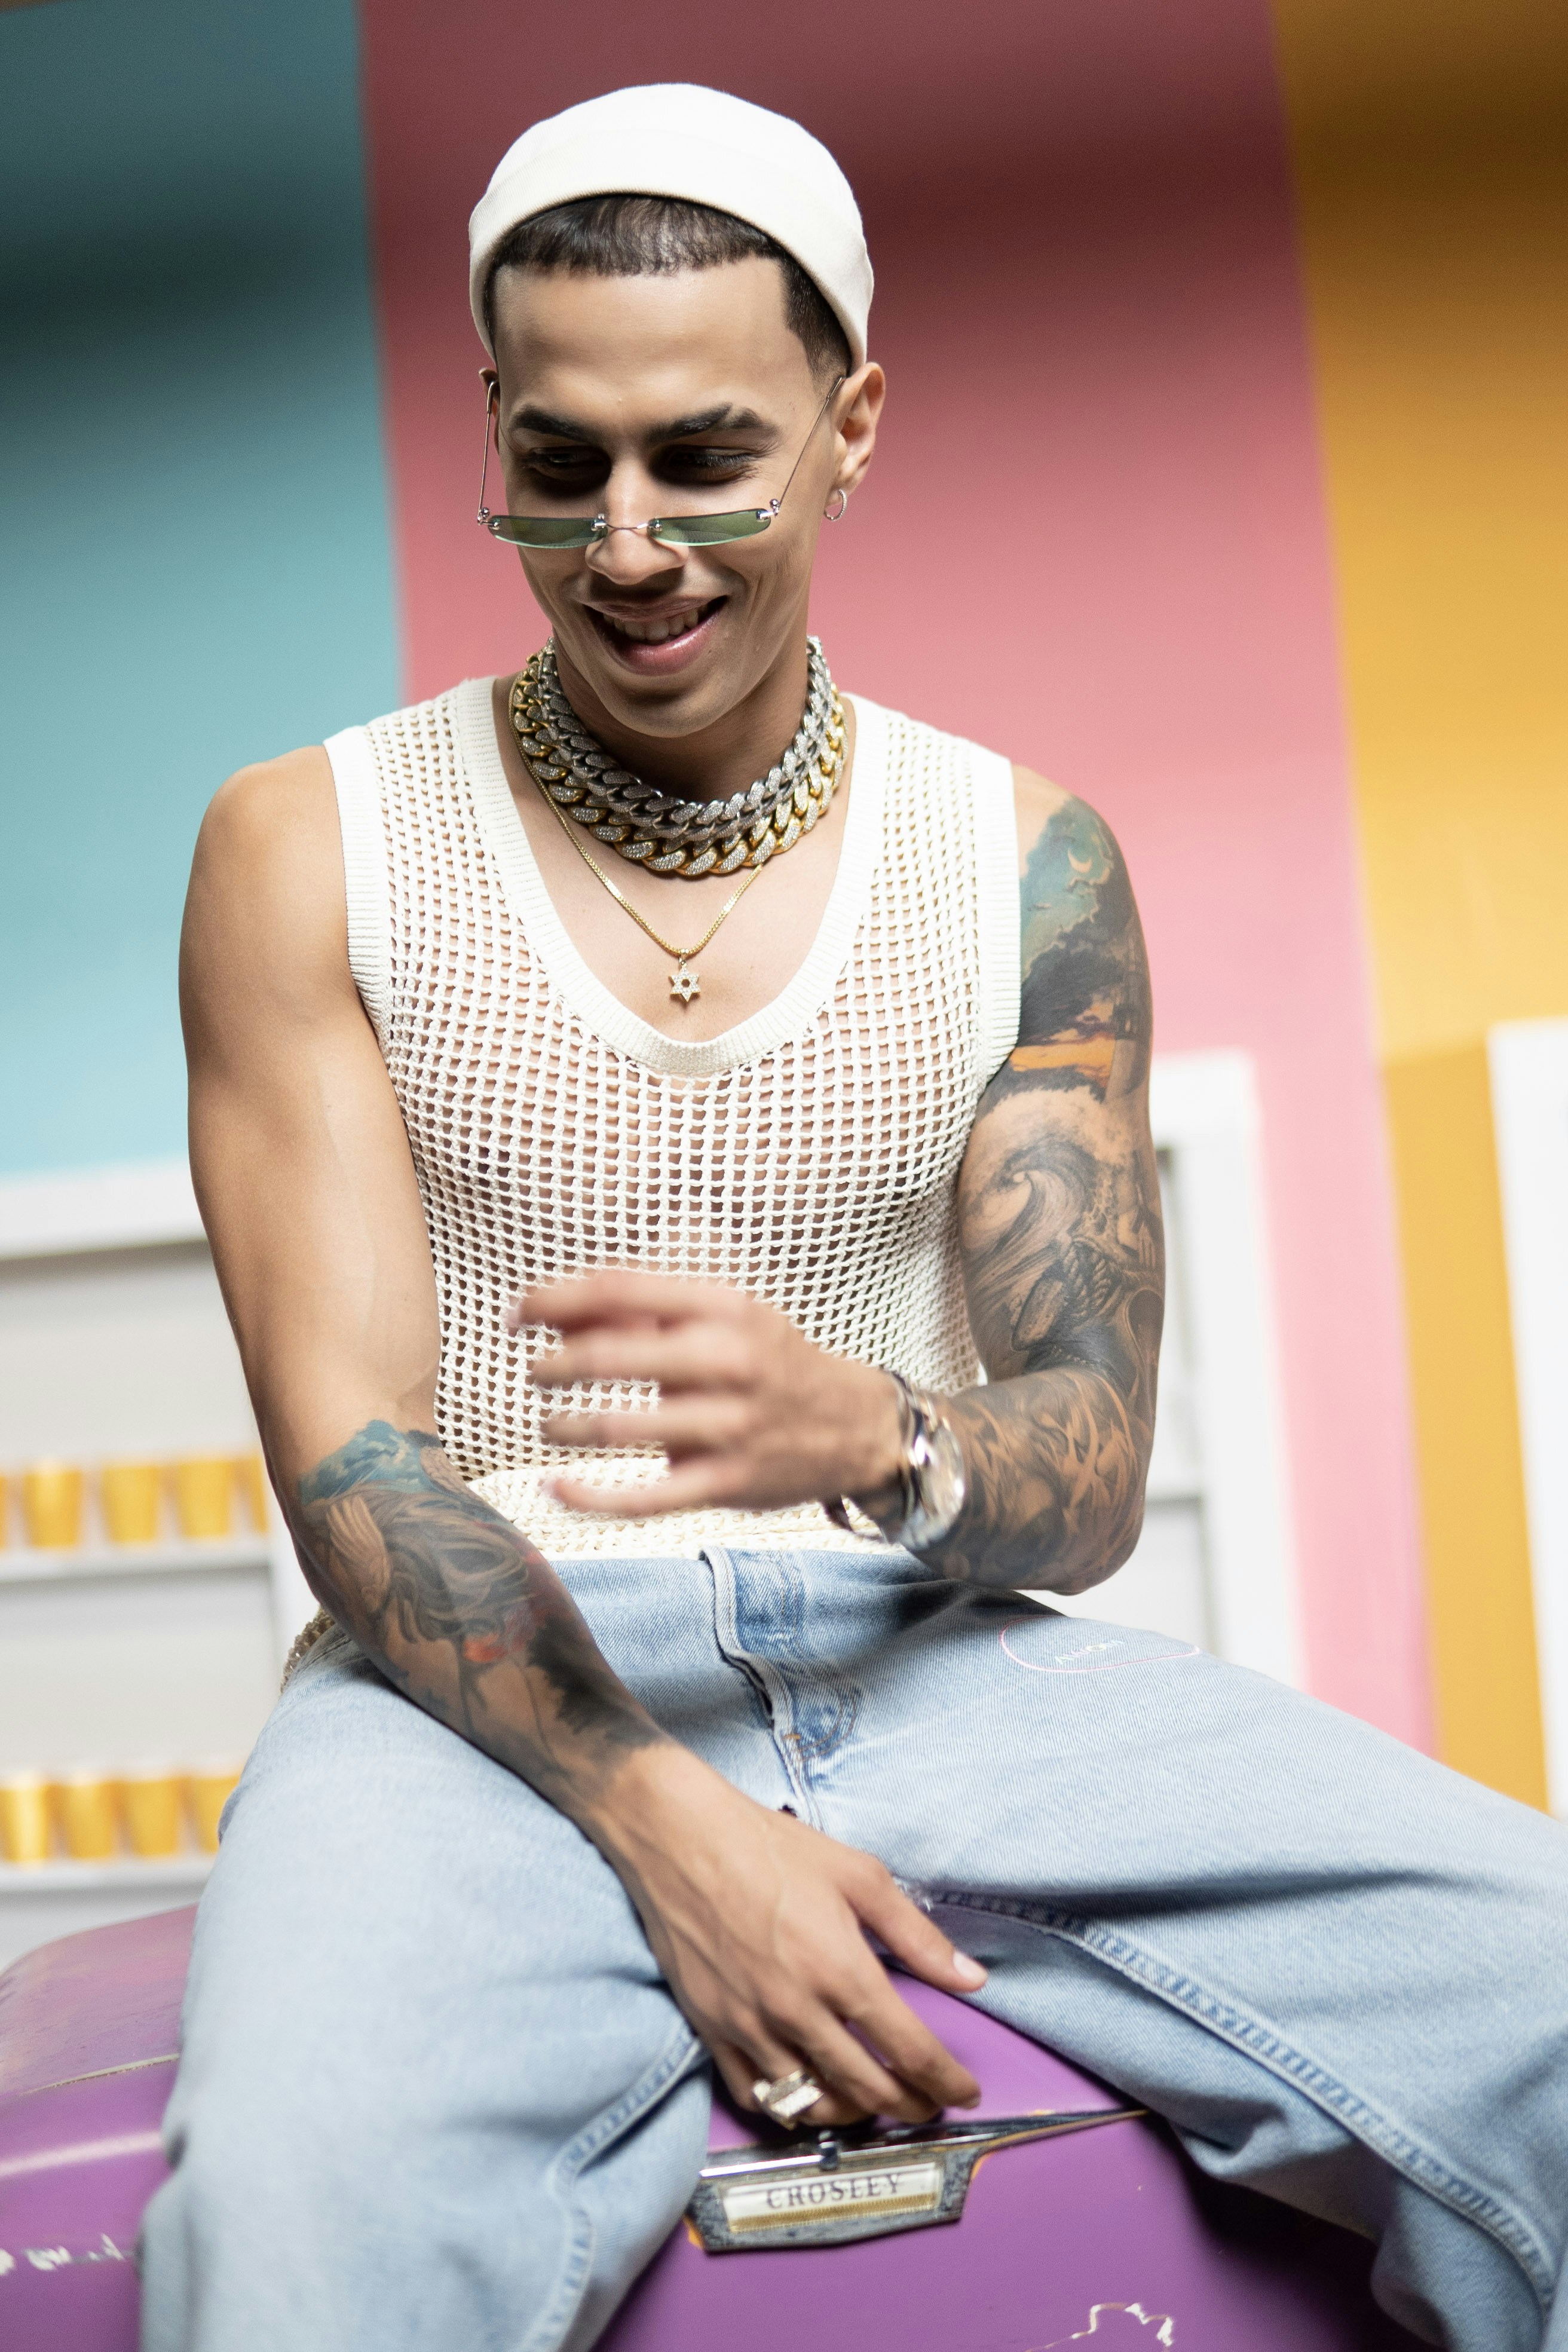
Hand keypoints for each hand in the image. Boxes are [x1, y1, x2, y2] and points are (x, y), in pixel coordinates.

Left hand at [511, 1273, 905, 1517]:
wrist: (855, 1425)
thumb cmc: (773, 1363)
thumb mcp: (726, 1317)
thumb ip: (648, 1311)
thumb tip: (560, 1315)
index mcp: (723, 1307)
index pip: (619, 1290)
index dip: (554, 1299)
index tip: (517, 1313)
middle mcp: (727, 1361)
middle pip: (610, 1355)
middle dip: (553, 1365)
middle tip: (534, 1371)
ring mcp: (727, 1426)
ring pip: (619, 1426)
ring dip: (566, 1425)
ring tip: (550, 1423)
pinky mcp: (725, 1483)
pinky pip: (643, 1497)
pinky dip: (590, 1496)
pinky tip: (557, 1487)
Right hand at [589, 1745, 985, 2126]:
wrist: (681, 1839)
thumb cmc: (773, 1848)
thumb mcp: (860, 1875)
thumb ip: (917, 1935)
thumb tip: (971, 1979)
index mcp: (841, 1970)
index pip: (909, 2050)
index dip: (946, 2080)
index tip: (966, 2091)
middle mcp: (797, 2010)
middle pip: (868, 2089)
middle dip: (910, 2105)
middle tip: (928, 2103)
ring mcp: (750, 2026)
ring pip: (813, 2104)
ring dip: (854, 2114)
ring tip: (875, 2103)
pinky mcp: (712, 2030)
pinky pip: (755, 2096)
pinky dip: (789, 2111)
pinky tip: (808, 2098)